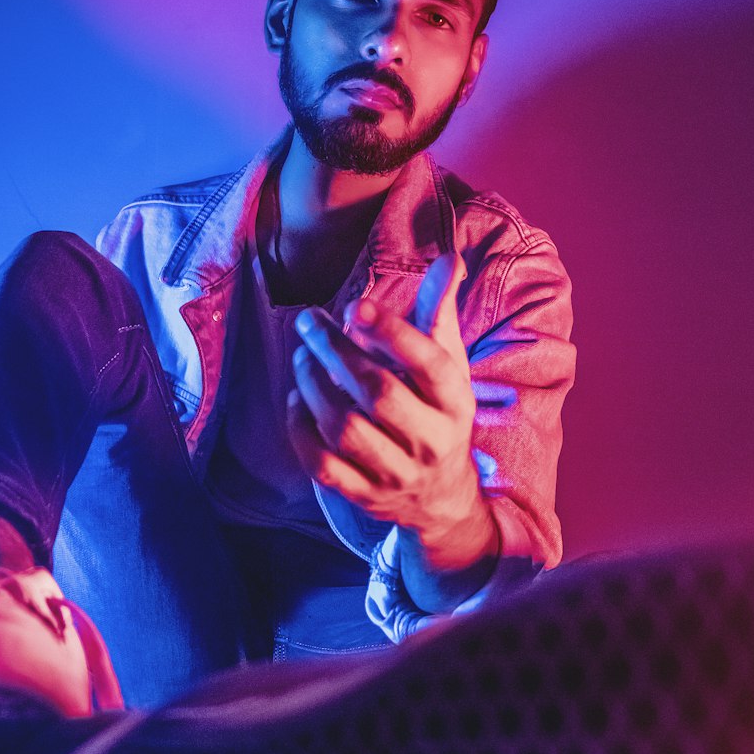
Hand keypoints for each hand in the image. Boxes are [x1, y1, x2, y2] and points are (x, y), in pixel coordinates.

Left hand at [287, 253, 497, 580]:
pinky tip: (298, 399)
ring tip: (302, 356)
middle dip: (336, 351)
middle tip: (309, 321)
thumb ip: (439, 312)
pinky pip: (322, 464)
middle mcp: (430, 440)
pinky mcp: (363, 496)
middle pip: (377, 392)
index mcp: (455, 402)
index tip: (354, 307)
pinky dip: (301, 428)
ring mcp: (396, 473)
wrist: (441, 497)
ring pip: (344, 428)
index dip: (391, 333)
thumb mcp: (448, 364)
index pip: (428, 363)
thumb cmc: (438, 412)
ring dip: (313, 385)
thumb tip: (448, 257)